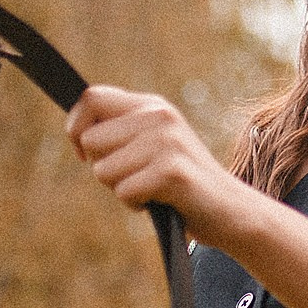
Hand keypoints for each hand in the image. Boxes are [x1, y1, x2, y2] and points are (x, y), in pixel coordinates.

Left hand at [66, 86, 242, 242]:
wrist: (232, 209)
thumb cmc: (182, 184)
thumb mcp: (153, 145)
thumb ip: (121, 132)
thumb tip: (75, 131)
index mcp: (152, 106)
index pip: (91, 97)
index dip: (75, 127)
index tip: (84, 154)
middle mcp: (160, 116)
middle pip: (90, 139)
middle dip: (103, 167)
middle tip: (135, 176)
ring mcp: (167, 142)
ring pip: (103, 170)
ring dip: (121, 189)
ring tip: (152, 188)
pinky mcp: (172, 171)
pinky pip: (124, 192)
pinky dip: (135, 204)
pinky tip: (160, 200)